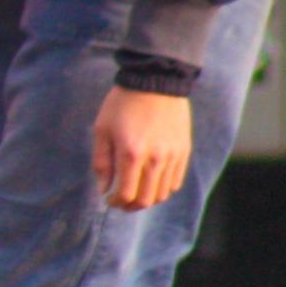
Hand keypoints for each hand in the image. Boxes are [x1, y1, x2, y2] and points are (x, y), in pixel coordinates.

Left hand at [92, 86, 193, 209]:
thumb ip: (101, 162)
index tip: (109, 198)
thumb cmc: (122, 103)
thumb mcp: (102, 130)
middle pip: (145, 200)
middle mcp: (155, 159)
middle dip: (130, 206)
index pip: (125, 194)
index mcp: (131, 154)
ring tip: (136, 191)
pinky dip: (162, 188)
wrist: (155, 80)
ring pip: (162, 194)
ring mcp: (172, 156)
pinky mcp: (183, 151)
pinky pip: (175, 182)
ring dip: (147, 199)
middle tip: (121, 201)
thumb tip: (104, 189)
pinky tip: (151, 181)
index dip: (114, 202)